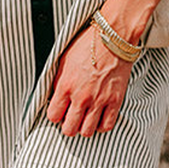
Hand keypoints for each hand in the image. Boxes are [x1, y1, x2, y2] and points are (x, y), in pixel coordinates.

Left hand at [46, 22, 132, 136]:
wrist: (112, 36)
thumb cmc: (88, 43)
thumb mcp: (64, 59)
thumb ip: (58, 81)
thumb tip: (54, 96)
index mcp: (65, 85)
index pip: (53, 116)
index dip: (55, 115)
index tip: (59, 111)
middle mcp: (81, 96)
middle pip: (69, 129)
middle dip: (68, 125)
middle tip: (71, 117)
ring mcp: (99, 100)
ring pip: (87, 131)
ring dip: (84, 127)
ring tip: (85, 118)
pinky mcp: (115, 100)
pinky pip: (107, 125)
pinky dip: (101, 125)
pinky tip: (99, 118)